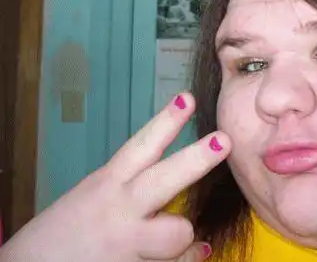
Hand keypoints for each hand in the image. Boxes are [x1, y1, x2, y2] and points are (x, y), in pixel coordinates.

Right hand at [0, 93, 229, 261]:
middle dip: (197, 159)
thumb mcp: (94, 198)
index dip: (166, 121)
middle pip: (164, 180)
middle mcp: (118, 210)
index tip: (187, 98)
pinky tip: (193, 256)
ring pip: (177, 233)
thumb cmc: (65, 234)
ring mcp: (125, 244)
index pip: (141, 146)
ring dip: (183, 237)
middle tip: (225, 140)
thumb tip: (174, 188)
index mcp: (108, 184)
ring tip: (180, 242)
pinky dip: (184, 261)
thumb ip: (132, 190)